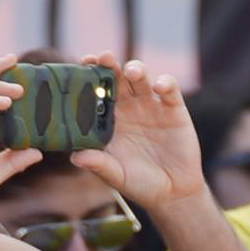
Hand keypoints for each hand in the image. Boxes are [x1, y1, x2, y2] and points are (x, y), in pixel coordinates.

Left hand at [70, 54, 204, 210]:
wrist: (173, 193)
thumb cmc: (140, 184)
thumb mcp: (118, 176)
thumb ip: (99, 165)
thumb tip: (75, 157)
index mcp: (109, 120)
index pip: (95, 93)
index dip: (88, 77)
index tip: (80, 66)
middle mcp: (128, 108)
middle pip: (116, 78)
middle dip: (109, 65)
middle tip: (103, 57)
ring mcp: (151, 106)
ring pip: (141, 78)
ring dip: (136, 69)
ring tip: (131, 71)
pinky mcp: (174, 109)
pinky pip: (169, 89)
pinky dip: (165, 84)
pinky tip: (160, 87)